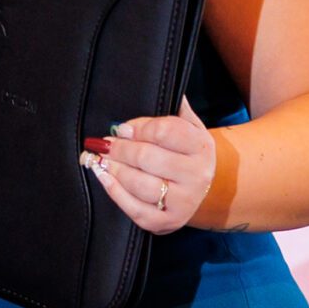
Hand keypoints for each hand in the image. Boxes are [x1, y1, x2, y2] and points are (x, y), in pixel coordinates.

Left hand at [80, 98, 215, 234]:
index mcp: (202, 146)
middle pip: (148, 158)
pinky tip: (104, 177)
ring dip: (114, 169)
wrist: (205, 189)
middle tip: (104, 143)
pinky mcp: (167, 222)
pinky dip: (114, 192)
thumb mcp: (189, 127)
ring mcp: (184, 202)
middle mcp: (197, 175)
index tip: (121, 129)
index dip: (138, 128)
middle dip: (120, 149)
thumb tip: (160, 85)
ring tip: (103, 159)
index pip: (165, 131)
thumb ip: (175, 108)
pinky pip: (135, 208)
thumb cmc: (187, 152)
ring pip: (139, 184)